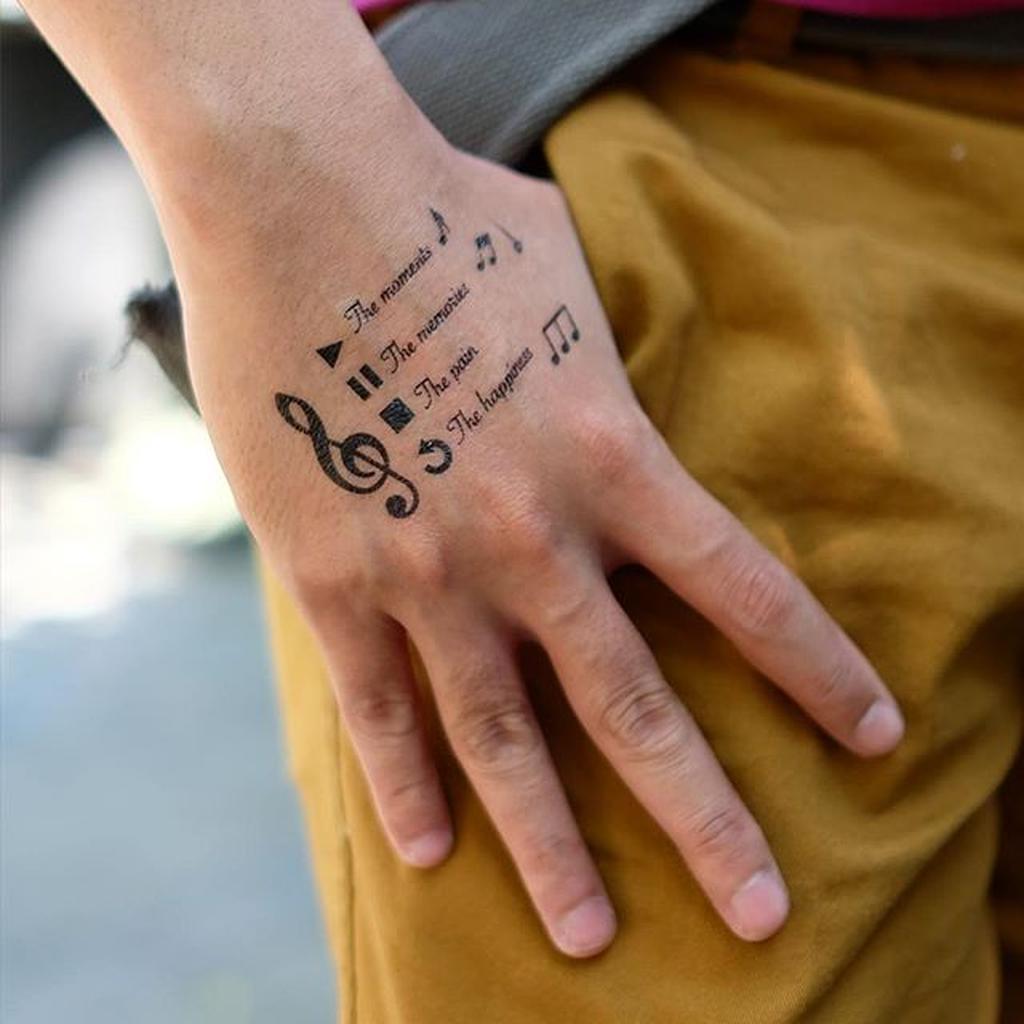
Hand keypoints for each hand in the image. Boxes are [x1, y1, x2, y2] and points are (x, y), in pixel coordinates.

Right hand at [179, 141, 903, 957]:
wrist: (297, 194)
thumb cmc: (442, 214)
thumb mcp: (565, 280)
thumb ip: (604, 359)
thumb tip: (610, 395)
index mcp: (608, 453)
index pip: (742, 588)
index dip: (817, 671)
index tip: (872, 740)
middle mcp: (531, 535)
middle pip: (637, 706)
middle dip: (708, 819)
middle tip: (764, 918)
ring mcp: (427, 566)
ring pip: (503, 738)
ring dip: (551, 848)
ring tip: (592, 936)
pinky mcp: (329, 572)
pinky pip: (376, 705)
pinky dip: (406, 784)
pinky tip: (429, 854)